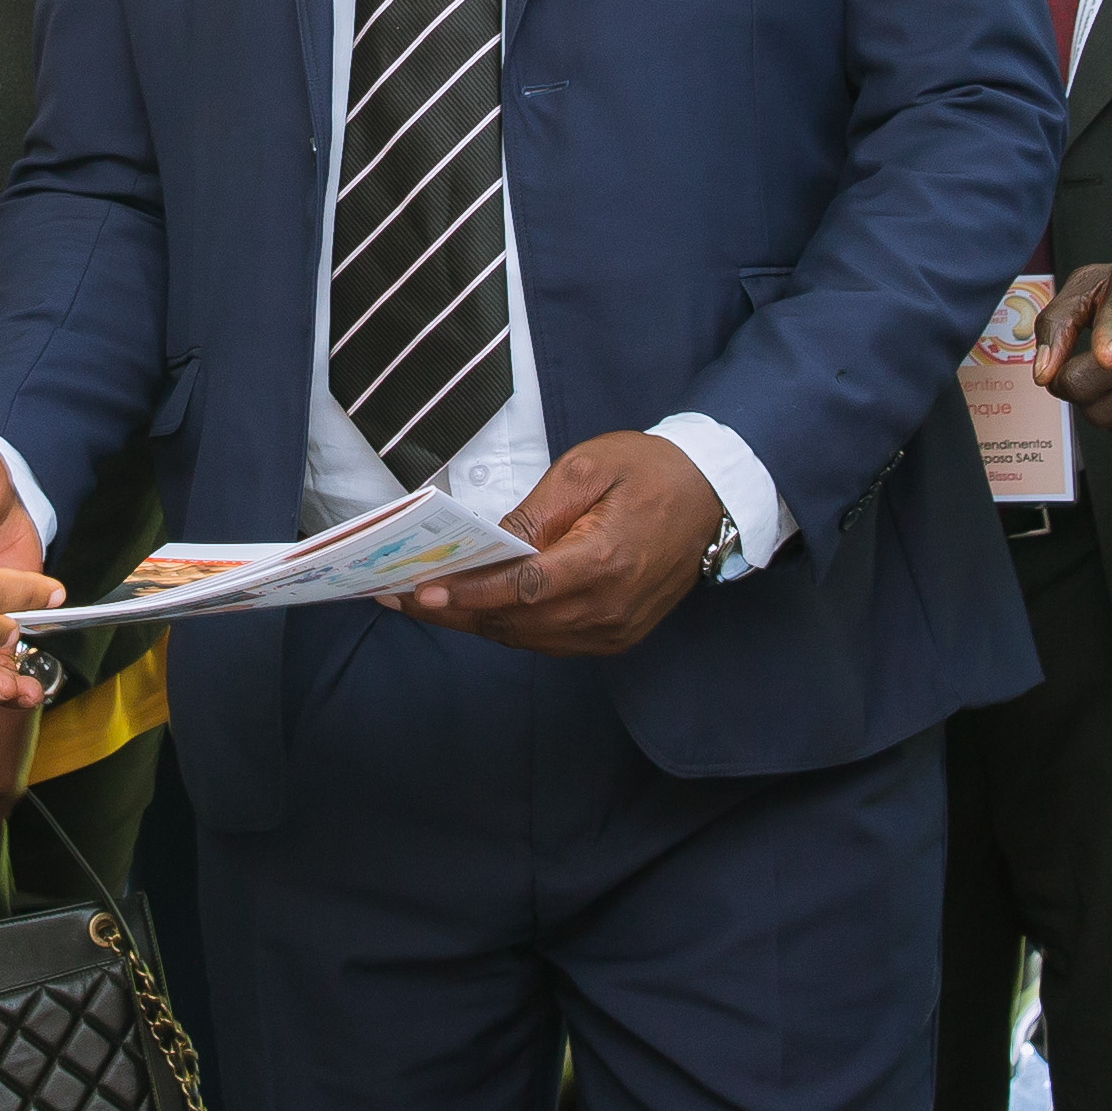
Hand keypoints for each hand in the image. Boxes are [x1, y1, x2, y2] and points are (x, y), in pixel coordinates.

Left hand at [399, 432, 724, 656]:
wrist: (712, 496)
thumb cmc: (649, 471)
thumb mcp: (587, 469)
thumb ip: (535, 511)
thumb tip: (488, 544)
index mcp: (604, 561)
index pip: (523, 588)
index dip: (469, 594)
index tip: (421, 592)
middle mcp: (609, 608)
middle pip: (516, 622)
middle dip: (454, 612)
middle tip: (399, 596)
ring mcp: (614, 629)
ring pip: (528, 638)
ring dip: (475, 623)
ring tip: (425, 603)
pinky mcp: (616, 636)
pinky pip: (549, 641)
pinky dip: (510, 627)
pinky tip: (475, 610)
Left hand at [1037, 256, 1111, 436]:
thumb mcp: (1101, 282)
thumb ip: (1059, 319)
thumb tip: (1043, 372)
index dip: (1110, 337)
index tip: (1106, 358)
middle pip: (1089, 382)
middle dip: (1066, 382)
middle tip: (1073, 369)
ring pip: (1103, 412)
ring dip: (1089, 402)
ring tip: (1104, 378)